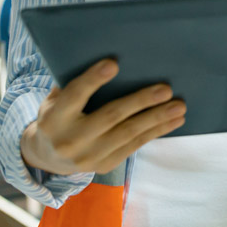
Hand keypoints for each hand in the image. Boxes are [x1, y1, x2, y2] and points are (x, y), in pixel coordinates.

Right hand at [21, 59, 185, 175]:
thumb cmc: (57, 117)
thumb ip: (73, 85)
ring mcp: (88, 157)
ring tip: (179, 106)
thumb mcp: (54, 100)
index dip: (93, 80)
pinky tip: (174, 121)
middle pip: (110, 117)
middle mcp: (70, 140)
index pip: (74, 96)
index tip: (113, 63)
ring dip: (157, 119)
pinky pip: (134, 146)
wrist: (47, 158)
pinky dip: (156, 132)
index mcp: (54, 119)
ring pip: (128, 134)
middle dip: (141, 102)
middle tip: (166, 89)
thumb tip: (109, 61)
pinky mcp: (104, 165)